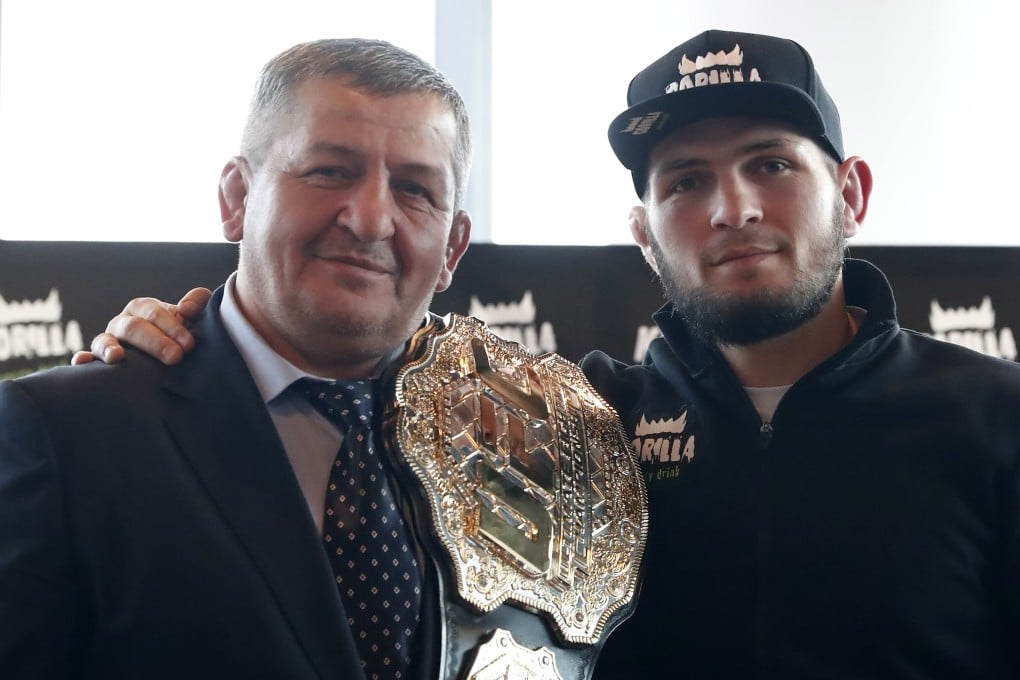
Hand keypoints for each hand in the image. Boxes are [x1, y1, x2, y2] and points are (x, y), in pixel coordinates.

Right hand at [70, 287, 212, 365]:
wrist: (172, 358)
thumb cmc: (182, 334)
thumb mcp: (193, 317)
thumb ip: (197, 303)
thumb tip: (186, 308)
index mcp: (144, 308)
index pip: (154, 313)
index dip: (172, 327)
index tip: (189, 344)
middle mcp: (123, 322)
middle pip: (133, 327)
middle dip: (155, 342)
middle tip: (176, 357)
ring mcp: (108, 341)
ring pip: (104, 341)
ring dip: (109, 347)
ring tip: (117, 357)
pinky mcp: (98, 360)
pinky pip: (86, 359)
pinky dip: (82, 360)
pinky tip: (82, 363)